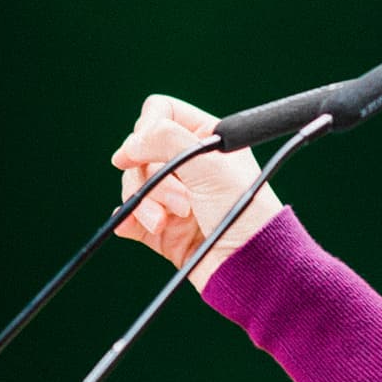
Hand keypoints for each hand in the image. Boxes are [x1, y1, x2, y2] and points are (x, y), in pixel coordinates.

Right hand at [111, 95, 284, 281]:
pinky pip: (131, 216)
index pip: (162, 113)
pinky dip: (129, 220)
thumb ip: (166, 141)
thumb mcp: (209, 165)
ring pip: (135, 184)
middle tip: (183, 202)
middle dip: (154, 177)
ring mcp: (175, 197)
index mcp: (207, 138)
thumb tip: (128, 146)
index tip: (142, 149)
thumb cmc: (244, 212)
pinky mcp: (164, 228)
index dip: (148, 128)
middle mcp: (190, 164)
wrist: (252, 268)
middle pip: (141, 151)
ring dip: (147, 203)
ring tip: (167, 223)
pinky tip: (135, 226)